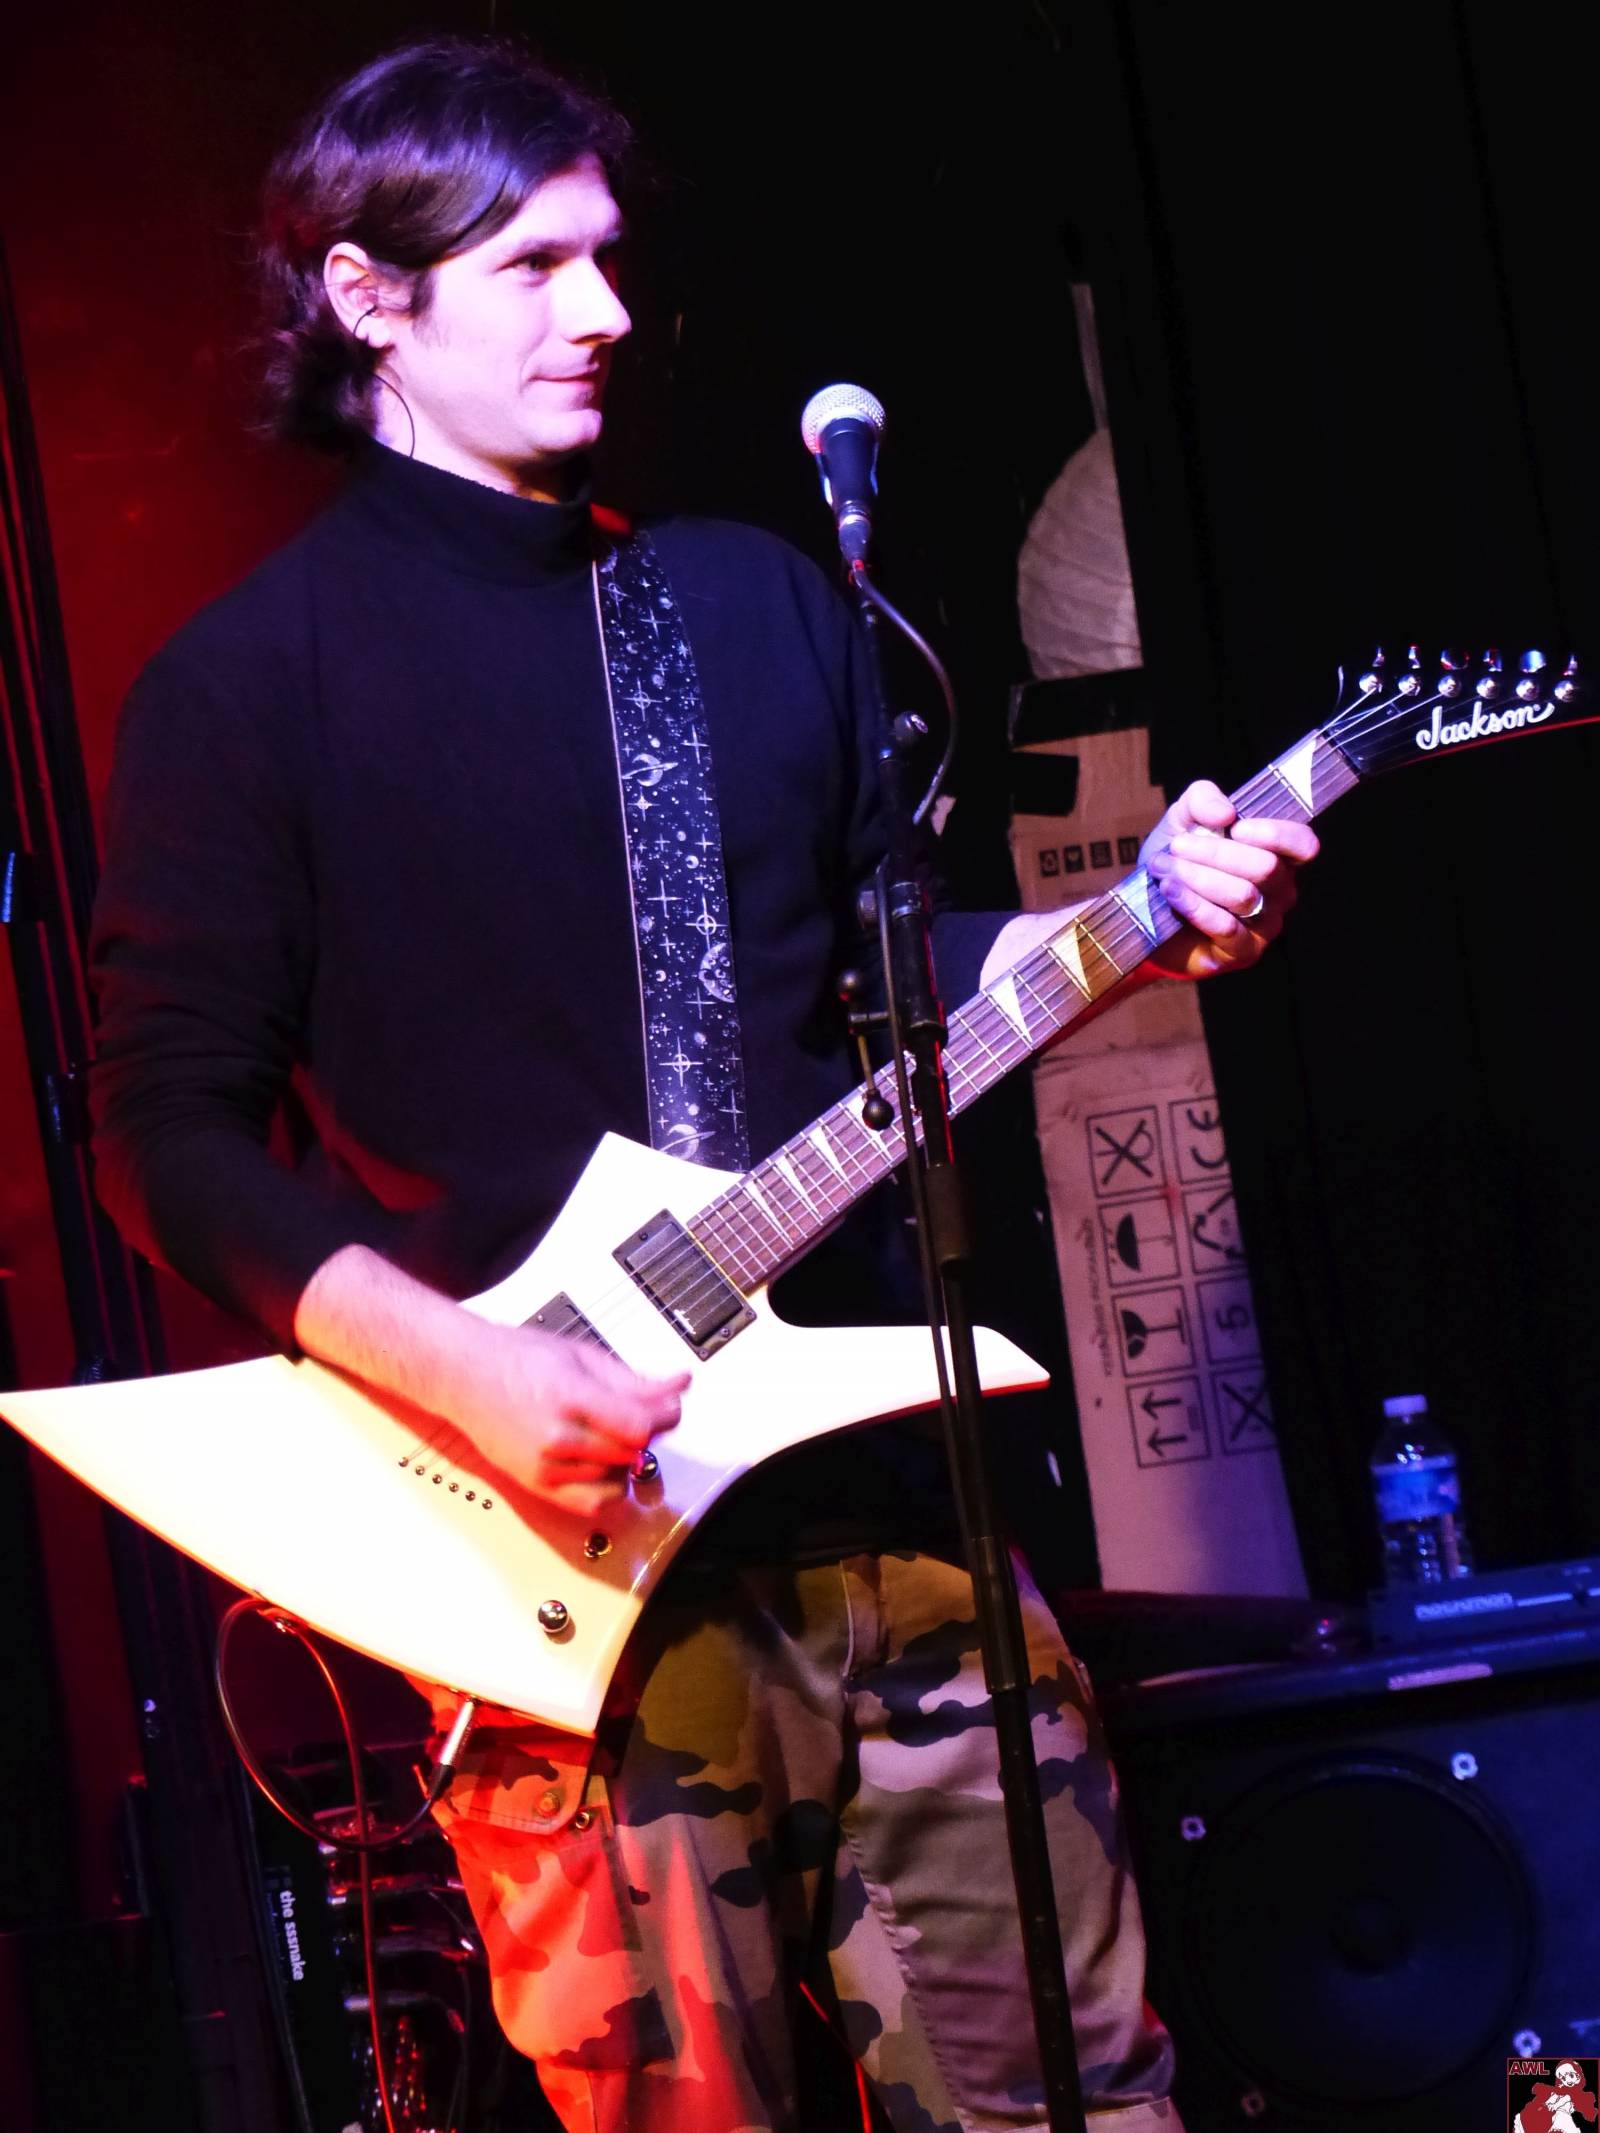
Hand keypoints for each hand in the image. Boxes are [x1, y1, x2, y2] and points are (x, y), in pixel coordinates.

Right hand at [441, 1320, 688, 1517]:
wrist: (466, 1376)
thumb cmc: (517, 1359)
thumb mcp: (582, 1355)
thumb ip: (633, 1379)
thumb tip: (677, 1387)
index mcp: (570, 1397)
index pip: (638, 1427)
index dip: (665, 1418)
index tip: (670, 1407)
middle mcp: (557, 1437)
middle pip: (631, 1453)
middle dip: (648, 1433)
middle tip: (643, 1412)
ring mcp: (546, 1466)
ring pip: (617, 1479)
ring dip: (628, 1459)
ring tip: (613, 1432)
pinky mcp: (538, 1484)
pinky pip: (592, 1503)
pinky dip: (608, 1486)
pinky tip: (603, 1462)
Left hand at [1141, 779, 1318, 978]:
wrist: (1147, 912)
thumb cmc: (1178, 861)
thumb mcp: (1183, 820)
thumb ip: (1202, 800)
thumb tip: (1226, 812)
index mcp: (1278, 857)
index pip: (1303, 845)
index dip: (1275, 834)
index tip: (1234, 827)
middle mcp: (1280, 892)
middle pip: (1265, 867)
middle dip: (1215, 853)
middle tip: (1175, 847)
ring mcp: (1265, 925)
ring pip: (1243, 895)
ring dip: (1197, 877)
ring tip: (1163, 869)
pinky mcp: (1243, 952)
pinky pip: (1227, 928)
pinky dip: (1195, 906)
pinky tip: (1171, 891)